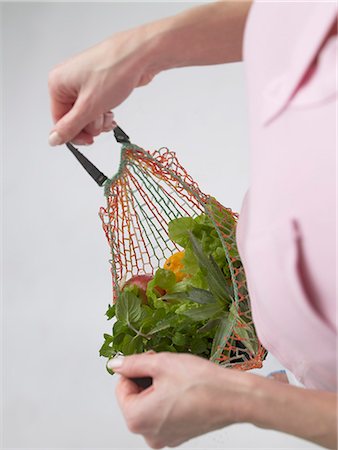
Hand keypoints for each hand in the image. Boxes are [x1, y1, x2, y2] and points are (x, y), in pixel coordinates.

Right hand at [48, 27, 157, 145]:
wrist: (140, 55)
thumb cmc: (115, 70)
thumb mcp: (89, 107)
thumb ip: (70, 127)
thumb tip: (53, 139)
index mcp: (58, 84)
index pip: (59, 121)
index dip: (75, 134)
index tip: (89, 140)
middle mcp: (68, 81)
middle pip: (74, 119)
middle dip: (90, 124)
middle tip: (101, 117)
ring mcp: (83, 82)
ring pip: (87, 114)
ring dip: (99, 119)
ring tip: (108, 111)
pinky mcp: (97, 84)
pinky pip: (96, 107)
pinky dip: (104, 112)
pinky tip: (112, 110)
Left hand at [111, 352, 252, 448]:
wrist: (234, 397)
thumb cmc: (201, 382)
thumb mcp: (161, 363)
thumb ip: (133, 363)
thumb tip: (115, 364)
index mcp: (137, 419)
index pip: (121, 387)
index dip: (135, 369)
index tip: (151, 359)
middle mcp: (148, 435)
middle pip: (135, 397)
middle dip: (146, 378)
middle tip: (165, 366)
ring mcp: (164, 438)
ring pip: (149, 404)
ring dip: (157, 387)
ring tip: (177, 377)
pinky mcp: (178, 435)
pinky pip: (163, 413)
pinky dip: (169, 399)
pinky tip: (184, 389)